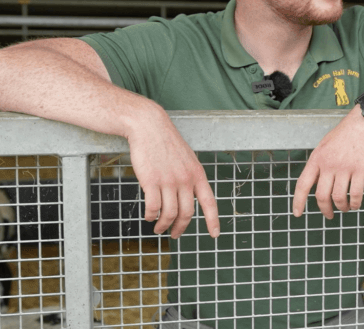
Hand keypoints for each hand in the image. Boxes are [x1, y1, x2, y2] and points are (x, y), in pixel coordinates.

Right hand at [126, 121, 219, 238]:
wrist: (149, 127)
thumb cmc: (167, 144)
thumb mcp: (187, 159)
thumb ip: (190, 178)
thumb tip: (188, 198)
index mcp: (198, 175)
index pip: (210, 203)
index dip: (213, 221)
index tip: (215, 235)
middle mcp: (186, 180)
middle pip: (187, 213)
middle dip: (181, 228)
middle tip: (174, 235)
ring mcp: (169, 181)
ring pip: (169, 213)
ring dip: (163, 225)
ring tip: (159, 228)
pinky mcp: (151, 181)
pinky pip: (153, 207)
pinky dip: (151, 215)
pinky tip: (149, 217)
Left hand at [293, 109, 363, 218]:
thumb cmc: (346, 133)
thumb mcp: (325, 145)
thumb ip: (320, 163)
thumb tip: (317, 182)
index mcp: (317, 158)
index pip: (303, 184)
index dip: (298, 201)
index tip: (298, 213)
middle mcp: (329, 164)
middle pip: (321, 195)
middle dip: (325, 210)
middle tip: (329, 215)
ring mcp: (345, 167)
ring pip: (338, 197)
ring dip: (342, 207)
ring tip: (345, 208)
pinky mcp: (361, 169)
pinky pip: (356, 193)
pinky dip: (355, 203)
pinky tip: (356, 204)